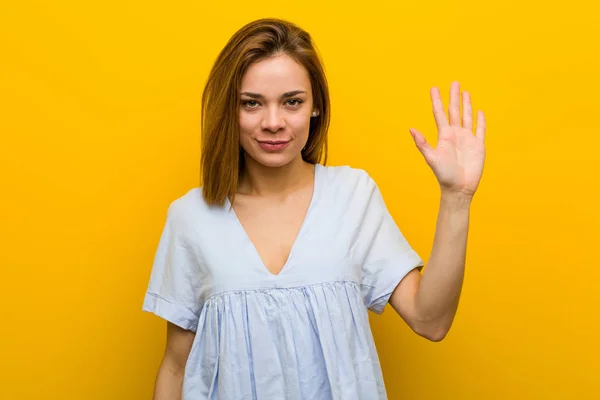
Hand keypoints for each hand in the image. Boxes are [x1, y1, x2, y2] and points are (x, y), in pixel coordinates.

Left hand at [409, 81, 485, 196]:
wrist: (459, 188)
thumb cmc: (444, 175)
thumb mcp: (432, 158)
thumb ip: (422, 144)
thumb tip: (411, 129)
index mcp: (444, 136)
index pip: (440, 114)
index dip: (437, 101)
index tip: (434, 88)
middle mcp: (455, 134)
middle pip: (454, 111)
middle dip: (454, 96)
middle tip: (454, 82)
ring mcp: (467, 139)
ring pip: (467, 117)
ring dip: (466, 104)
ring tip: (465, 92)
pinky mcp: (478, 145)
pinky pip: (480, 129)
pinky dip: (480, 120)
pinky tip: (479, 111)